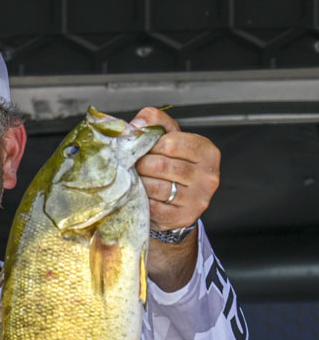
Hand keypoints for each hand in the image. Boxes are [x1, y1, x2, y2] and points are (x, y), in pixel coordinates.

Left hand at [131, 106, 219, 232]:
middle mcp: (208, 176)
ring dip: (139, 182)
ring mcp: (198, 199)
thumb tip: (137, 124)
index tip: (142, 150)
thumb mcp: (169, 138)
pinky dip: (141, 200)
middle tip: (131, 166)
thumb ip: (156, 122)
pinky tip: (139, 194)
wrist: (177, 201)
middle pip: (161, 166)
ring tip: (134, 179)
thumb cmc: (172, 163)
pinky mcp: (183, 217)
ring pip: (156, 187)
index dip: (149, 146)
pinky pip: (153, 207)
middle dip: (141, 165)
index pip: (171, 143)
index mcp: (207, 151)